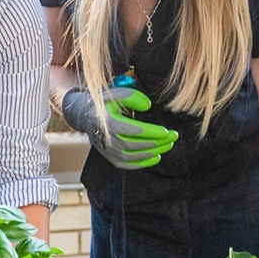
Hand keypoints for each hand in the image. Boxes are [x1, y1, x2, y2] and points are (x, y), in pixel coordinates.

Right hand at [61, 86, 178, 169]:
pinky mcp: (110, 157)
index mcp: (109, 123)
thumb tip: (148, 106)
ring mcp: (109, 151)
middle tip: (174, 136)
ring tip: (169, 145)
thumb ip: (132, 96)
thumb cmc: (104, 103)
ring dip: (154, 151)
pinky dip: (143, 163)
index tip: (167, 131)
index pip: (135, 131)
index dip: (152, 132)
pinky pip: (128, 164)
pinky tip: (156, 156)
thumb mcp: (116, 93)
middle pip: (137, 144)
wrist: (85, 116)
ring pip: (134, 156)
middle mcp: (109, 139)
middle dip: (158, 141)